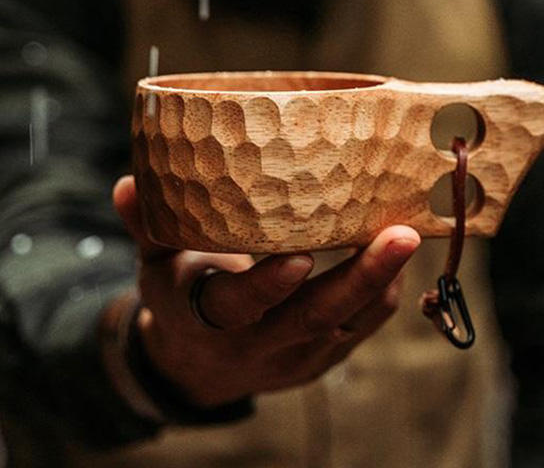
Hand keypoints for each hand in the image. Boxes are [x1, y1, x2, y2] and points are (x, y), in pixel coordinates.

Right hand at [112, 175, 419, 407]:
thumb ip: (147, 225)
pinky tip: (393, 255)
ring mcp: (296, 357)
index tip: (301, 255)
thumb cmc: (180, 300)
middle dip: (362, 276)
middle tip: (401, 234)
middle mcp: (257, 344)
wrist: (200, 366)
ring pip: (349, 322)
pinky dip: (382, 291)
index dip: (268, 285)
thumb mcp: (155, 264)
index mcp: (207, 319)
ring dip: (382, 279)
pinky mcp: (323, 358)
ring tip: (407, 232)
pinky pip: (362, 327)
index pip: (238, 307)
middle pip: (314, 316)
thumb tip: (129, 183)